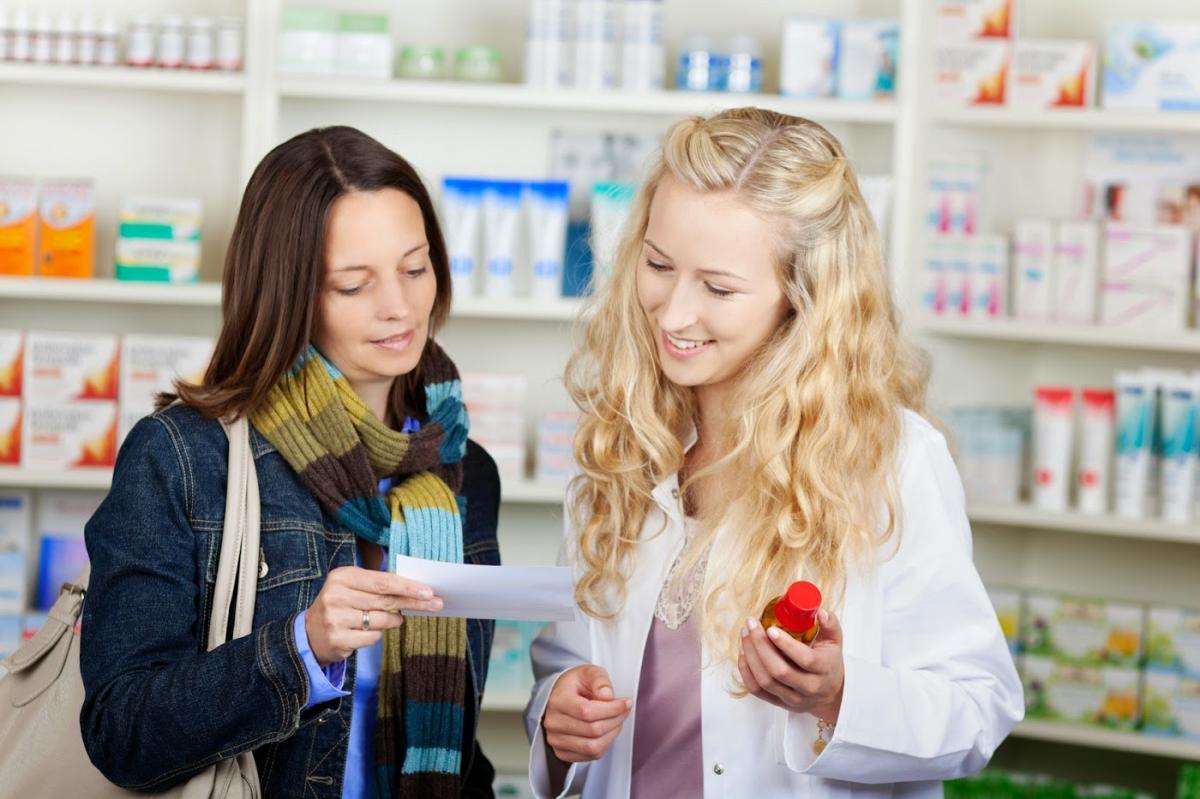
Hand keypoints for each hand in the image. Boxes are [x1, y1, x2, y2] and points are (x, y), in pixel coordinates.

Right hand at [305, 566, 442, 666]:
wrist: (309, 634)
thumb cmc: (341, 605)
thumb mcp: (353, 588)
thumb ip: (379, 585)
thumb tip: (416, 589)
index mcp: (342, 576)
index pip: (382, 581)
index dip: (408, 586)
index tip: (429, 591)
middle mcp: (336, 595)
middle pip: (385, 599)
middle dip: (413, 602)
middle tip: (435, 603)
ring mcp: (335, 618)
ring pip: (381, 620)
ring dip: (394, 621)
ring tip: (393, 620)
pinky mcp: (337, 639)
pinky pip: (372, 638)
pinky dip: (377, 635)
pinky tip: (368, 631)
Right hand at [542, 665, 631, 763]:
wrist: (560, 697)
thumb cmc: (575, 685)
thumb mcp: (589, 672)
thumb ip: (600, 680)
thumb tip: (607, 696)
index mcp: (558, 700)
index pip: (587, 711)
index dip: (611, 709)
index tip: (626, 703)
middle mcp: (553, 722)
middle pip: (593, 730)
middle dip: (616, 720)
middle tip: (624, 710)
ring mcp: (555, 740)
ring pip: (593, 747)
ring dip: (612, 734)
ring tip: (616, 720)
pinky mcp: (562, 752)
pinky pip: (590, 756)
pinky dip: (604, 744)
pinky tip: (606, 731)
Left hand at [738, 608, 844, 720]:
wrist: (830, 695)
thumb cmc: (829, 663)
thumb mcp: (835, 642)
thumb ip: (830, 624)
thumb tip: (820, 612)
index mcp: (824, 669)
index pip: (805, 659)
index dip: (786, 644)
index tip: (770, 628)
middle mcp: (808, 687)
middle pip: (779, 671)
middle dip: (760, 646)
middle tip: (751, 625)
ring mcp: (792, 698)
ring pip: (765, 681)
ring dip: (750, 656)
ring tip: (745, 634)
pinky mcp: (779, 703)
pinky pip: (757, 690)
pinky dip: (746, 671)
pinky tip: (743, 653)